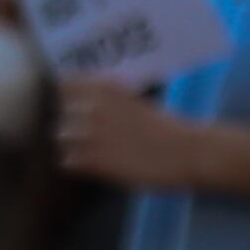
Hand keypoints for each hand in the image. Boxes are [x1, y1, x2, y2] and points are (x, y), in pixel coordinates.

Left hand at [52, 79, 210, 191]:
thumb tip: (92, 101)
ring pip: (61, 137)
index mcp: (104, 88)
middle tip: (90, 132)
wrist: (187, 153)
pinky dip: (78, 163)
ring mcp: (89, 135)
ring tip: (91, 150)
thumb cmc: (170, 126)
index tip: (78, 103)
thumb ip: (112, 99)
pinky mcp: (92, 161)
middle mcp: (91, 107)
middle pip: (61, 112)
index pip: (65, 85)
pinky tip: (95, 165)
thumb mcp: (137, 101)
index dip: (70, 96)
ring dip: (73, 143)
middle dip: (73, 121)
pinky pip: (68, 161)